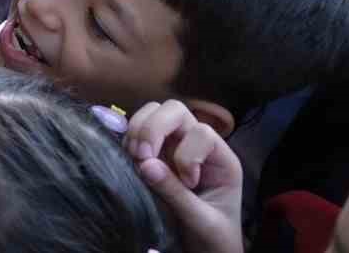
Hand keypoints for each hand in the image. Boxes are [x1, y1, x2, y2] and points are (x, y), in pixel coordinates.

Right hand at [123, 101, 243, 252]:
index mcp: (221, 159)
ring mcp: (174, 147)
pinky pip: (137, 131)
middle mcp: (197, 145)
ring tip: (135, 159)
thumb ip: (175, 193)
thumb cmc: (214, 237)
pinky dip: (128, 139)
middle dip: (153, 128)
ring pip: (152, 113)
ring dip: (138, 131)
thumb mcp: (201, 220)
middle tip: (142, 157)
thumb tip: (144, 164)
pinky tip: (129, 160)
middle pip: (174, 111)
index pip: (202, 132)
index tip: (187, 183)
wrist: (207, 252)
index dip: (187, 152)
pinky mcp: (154, 154)